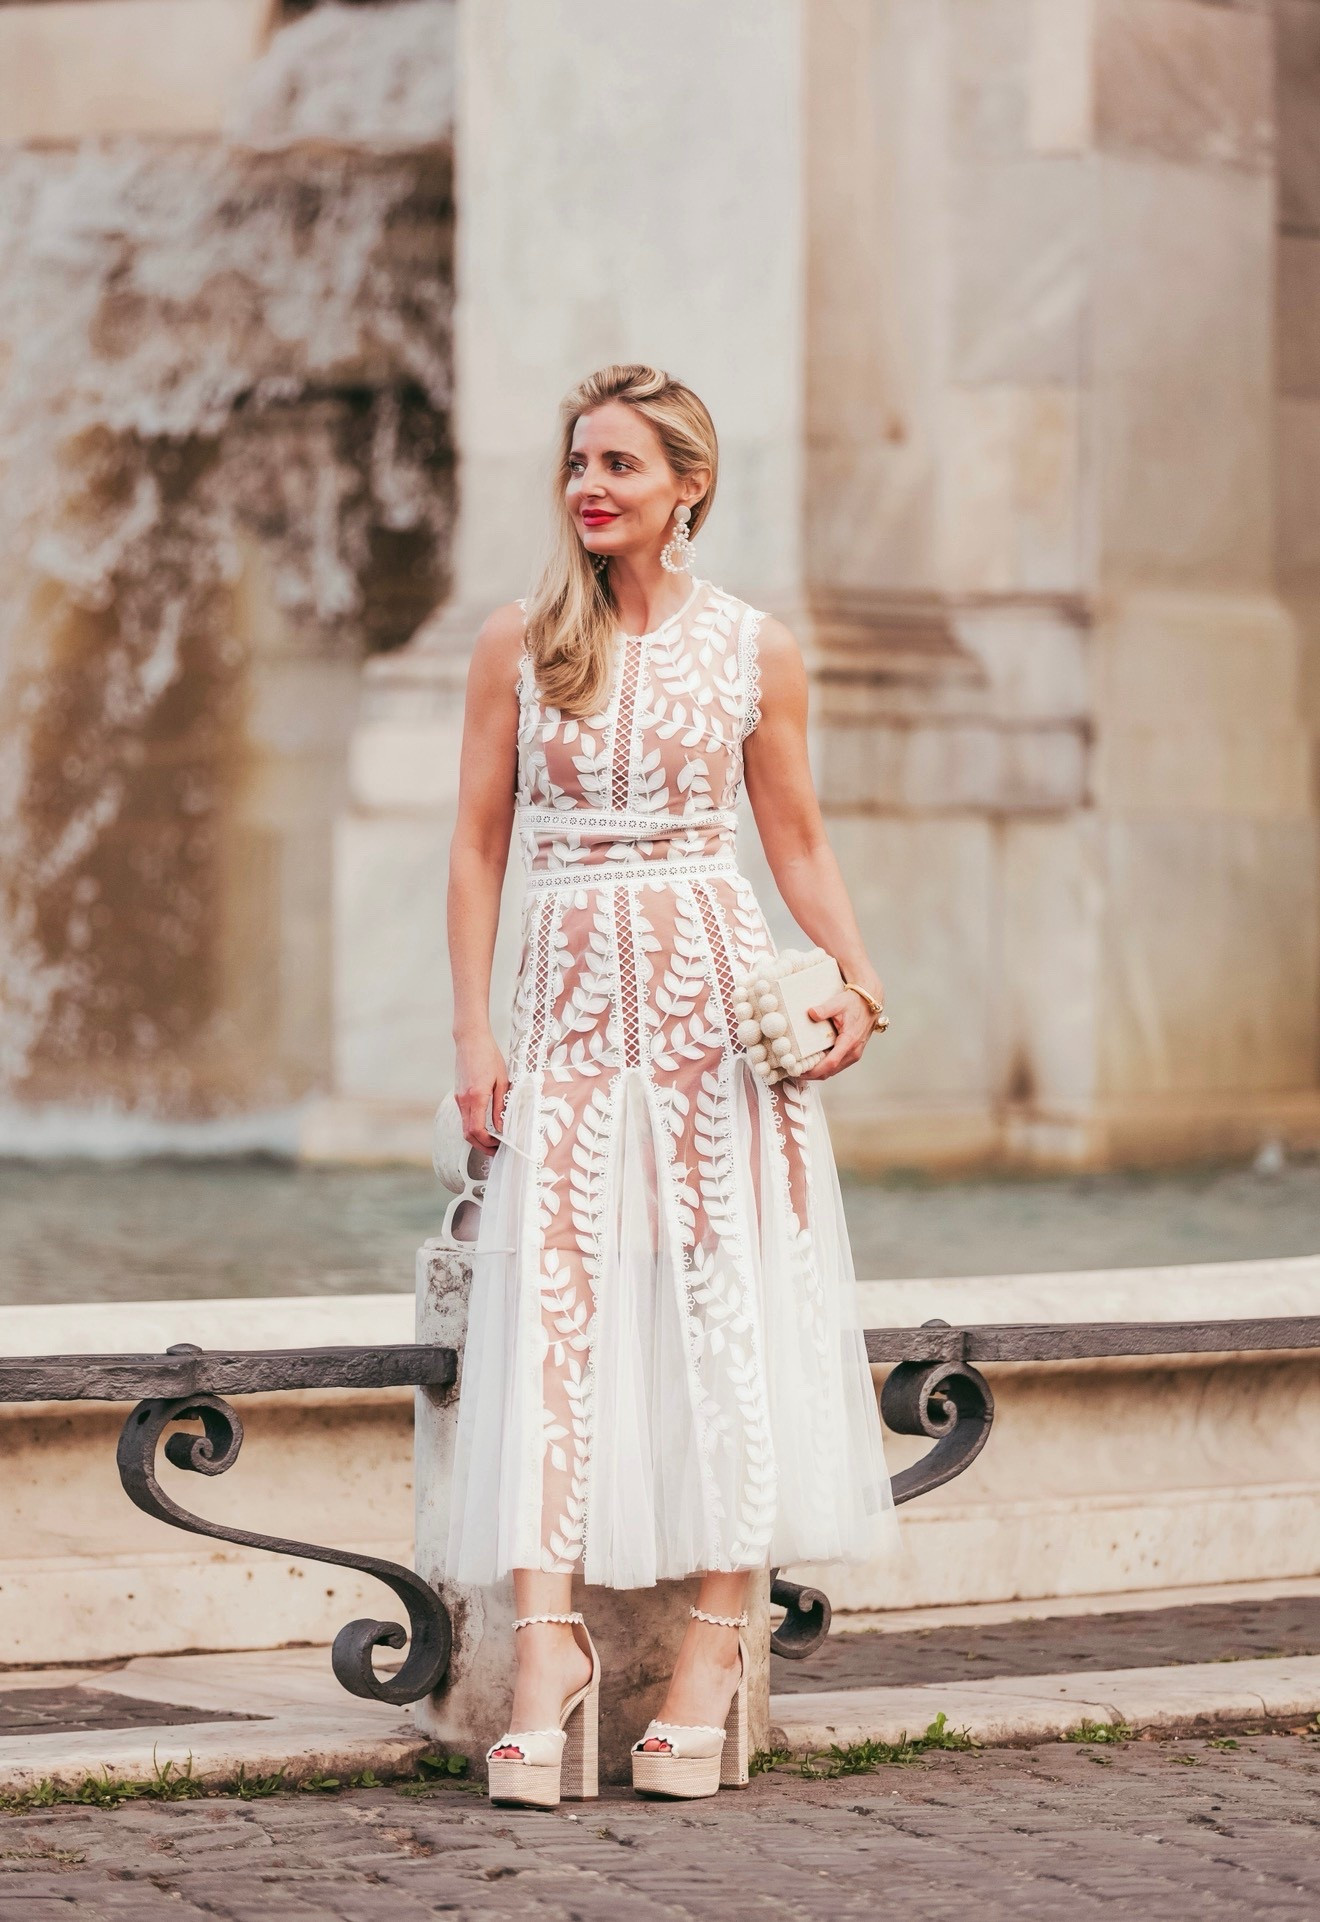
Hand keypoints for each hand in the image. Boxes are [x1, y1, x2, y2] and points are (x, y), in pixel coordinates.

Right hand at [454, 1032, 510, 1149]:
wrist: (470, 1039)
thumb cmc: (489, 1056)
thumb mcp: (502, 1081)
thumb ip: (500, 1106)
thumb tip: (501, 1127)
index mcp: (476, 1097)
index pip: (477, 1131)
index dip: (487, 1143)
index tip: (500, 1145)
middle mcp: (464, 1100)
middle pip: (467, 1134)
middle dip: (481, 1146)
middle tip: (496, 1150)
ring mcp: (459, 1098)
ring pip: (464, 1127)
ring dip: (477, 1138)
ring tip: (494, 1140)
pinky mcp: (458, 1095)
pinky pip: (464, 1117)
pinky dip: (473, 1126)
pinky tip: (486, 1126)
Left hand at [794, 987, 882, 1080]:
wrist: (868, 1004)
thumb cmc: (855, 1004)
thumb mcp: (838, 1003)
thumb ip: (824, 1009)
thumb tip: (811, 1013)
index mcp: (849, 1041)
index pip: (831, 1063)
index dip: (815, 1071)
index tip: (800, 1072)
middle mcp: (853, 1052)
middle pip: (830, 1071)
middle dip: (812, 1075)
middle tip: (794, 1073)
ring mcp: (853, 1054)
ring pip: (833, 1071)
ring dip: (818, 1073)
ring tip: (801, 1070)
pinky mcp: (852, 1053)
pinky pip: (837, 1065)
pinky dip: (824, 1068)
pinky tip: (813, 1063)